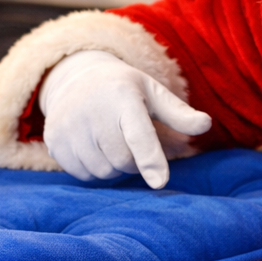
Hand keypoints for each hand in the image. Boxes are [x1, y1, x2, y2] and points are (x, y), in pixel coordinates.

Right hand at [39, 50, 211, 188]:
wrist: (75, 78)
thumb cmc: (123, 90)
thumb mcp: (152, 93)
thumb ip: (178, 113)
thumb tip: (206, 125)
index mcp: (122, 96)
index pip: (138, 134)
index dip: (150, 160)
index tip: (160, 182)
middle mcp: (92, 109)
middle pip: (122, 160)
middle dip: (132, 160)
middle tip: (128, 140)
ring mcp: (69, 125)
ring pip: (102, 171)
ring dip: (113, 166)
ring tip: (110, 142)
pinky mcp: (54, 140)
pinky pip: (82, 174)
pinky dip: (92, 169)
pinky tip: (92, 147)